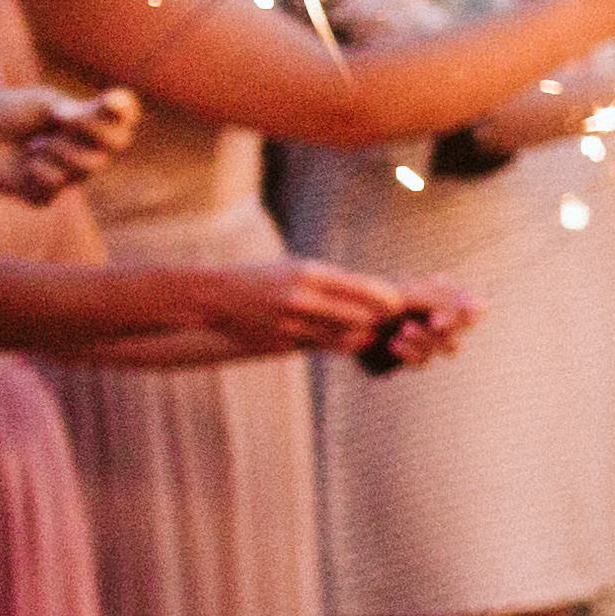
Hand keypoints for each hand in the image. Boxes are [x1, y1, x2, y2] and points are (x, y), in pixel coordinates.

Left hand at [0, 85, 134, 202]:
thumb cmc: (1, 113)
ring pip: (88, 167)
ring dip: (57, 152)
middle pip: (115, 145)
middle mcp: (80, 149)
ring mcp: (64, 174)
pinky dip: (39, 172)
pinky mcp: (42, 195)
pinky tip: (22, 166)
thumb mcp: (44, 105)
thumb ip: (81, 112)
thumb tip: (115, 105)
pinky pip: (57, 186)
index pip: (122, 119)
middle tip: (59, 122)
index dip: (123, 111)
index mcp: (83, 123)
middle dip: (88, 133)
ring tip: (31, 147)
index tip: (111, 101)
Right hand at [205, 258, 412, 355]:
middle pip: (360, 318)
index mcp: (308, 274)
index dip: (388, 299)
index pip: (363, 289)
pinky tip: (342, 340)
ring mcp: (290, 325)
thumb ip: (333, 282)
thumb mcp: (297, 268)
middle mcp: (300, 299)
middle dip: (379, 321)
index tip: (400, 303)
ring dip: (362, 338)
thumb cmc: (265, 277)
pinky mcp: (282, 345)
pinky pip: (319, 347)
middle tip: (393, 322)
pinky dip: (335, 345)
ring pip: (343, 340)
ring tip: (372, 333)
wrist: (214, 296)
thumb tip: (374, 293)